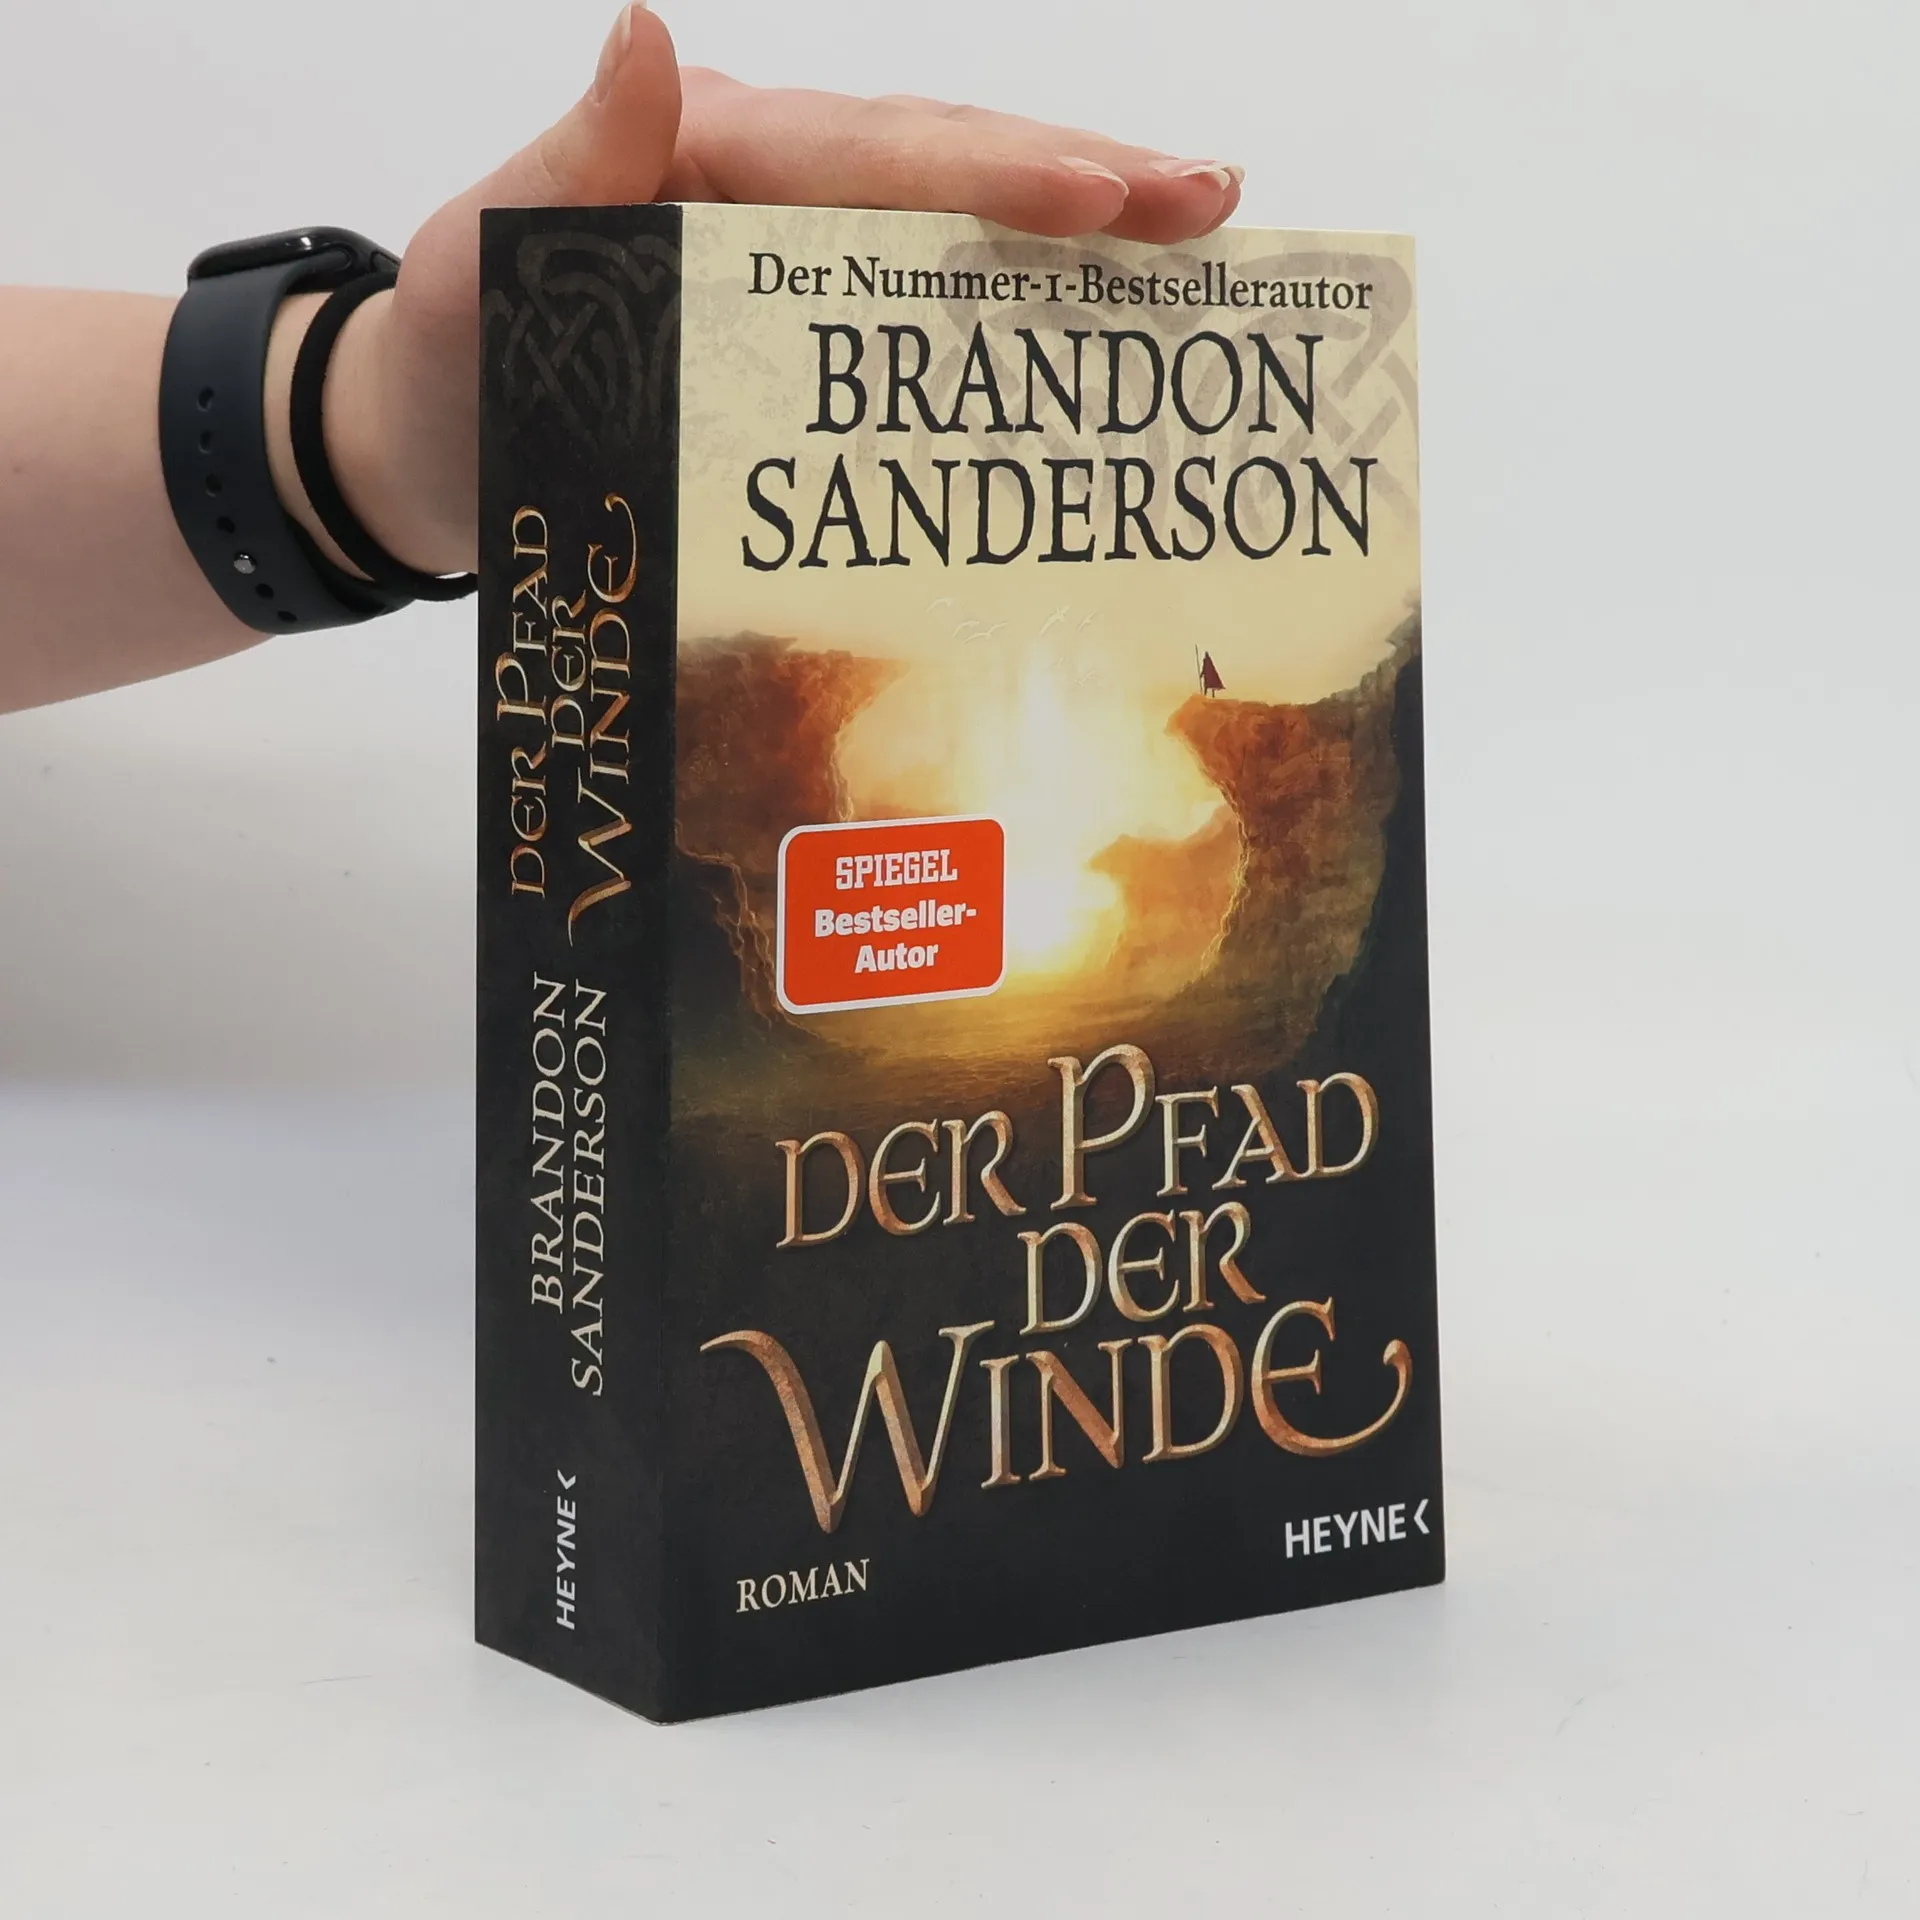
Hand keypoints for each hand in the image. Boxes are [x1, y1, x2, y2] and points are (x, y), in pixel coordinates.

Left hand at [302, 4, 1244, 578]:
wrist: (423, 453)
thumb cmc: (450, 360)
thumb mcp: (486, 259)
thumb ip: (571, 166)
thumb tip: (645, 32)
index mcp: (707, 155)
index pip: (871, 151)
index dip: (992, 173)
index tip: (1108, 198)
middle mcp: (767, 190)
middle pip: (945, 166)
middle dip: (1083, 181)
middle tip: (1211, 200)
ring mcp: (793, 260)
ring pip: (953, 228)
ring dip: (1077, 234)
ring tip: (1196, 237)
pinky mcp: (803, 333)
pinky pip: (922, 310)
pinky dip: (1013, 311)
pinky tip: (1096, 328)